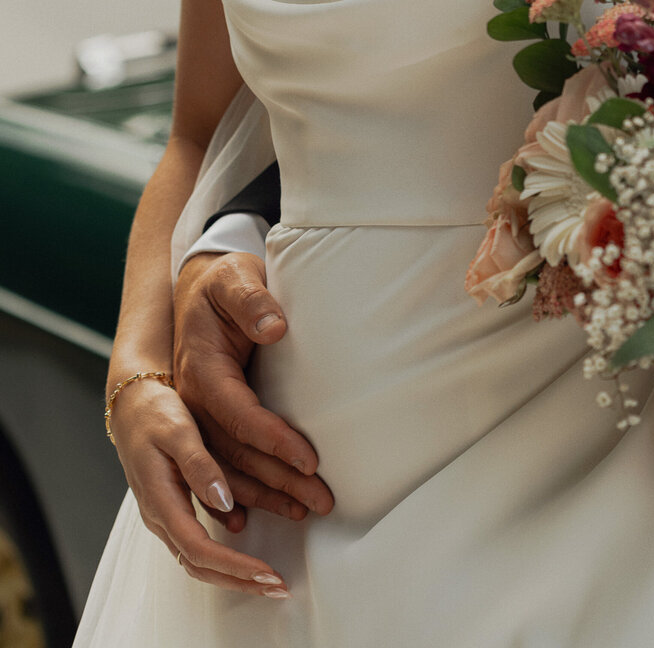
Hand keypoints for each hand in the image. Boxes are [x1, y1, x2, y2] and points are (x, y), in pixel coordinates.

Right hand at [108, 371, 289, 596]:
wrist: (131, 405)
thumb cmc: (153, 414)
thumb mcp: (179, 431)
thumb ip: (200, 466)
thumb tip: (224, 500)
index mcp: (161, 501)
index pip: (199, 550)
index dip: (234, 565)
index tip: (268, 571)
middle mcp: (162, 517)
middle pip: (200, 566)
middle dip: (240, 580)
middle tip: (279, 587)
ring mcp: (166, 516)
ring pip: (199, 560)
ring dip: (234, 573)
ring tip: (269, 578)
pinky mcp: (174, 508)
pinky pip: (198, 543)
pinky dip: (225, 555)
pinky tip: (248, 553)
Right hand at [172, 252, 332, 527]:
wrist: (197, 287)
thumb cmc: (222, 282)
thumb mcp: (234, 278)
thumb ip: (252, 299)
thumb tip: (274, 327)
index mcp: (201, 370)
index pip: (239, 414)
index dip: (274, 439)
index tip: (309, 459)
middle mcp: (193, 401)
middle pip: (234, 453)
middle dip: (277, 480)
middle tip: (320, 500)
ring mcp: (195, 416)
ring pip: (226, 468)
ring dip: (265, 494)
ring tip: (304, 510)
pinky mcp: (203, 422)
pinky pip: (218, 467)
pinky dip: (240, 494)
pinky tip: (259, 515)